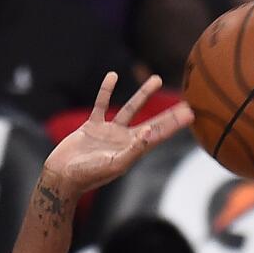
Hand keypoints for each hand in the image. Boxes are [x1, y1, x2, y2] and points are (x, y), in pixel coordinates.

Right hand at [44, 73, 192, 193]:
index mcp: (134, 150)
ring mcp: (109, 132)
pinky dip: (106, 90)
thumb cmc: (88, 175)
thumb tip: (149, 131)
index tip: (190, 114)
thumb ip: (133, 150)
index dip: (175, 124)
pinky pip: (101, 104)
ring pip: (130, 108)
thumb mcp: (114, 164)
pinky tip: (113, 76)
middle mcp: (125, 140)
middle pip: (153, 122)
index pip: (160, 134)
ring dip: (144, 94)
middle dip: (169, 114)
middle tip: (187, 104)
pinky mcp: (92, 126)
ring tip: (156, 79)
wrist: (62, 176)